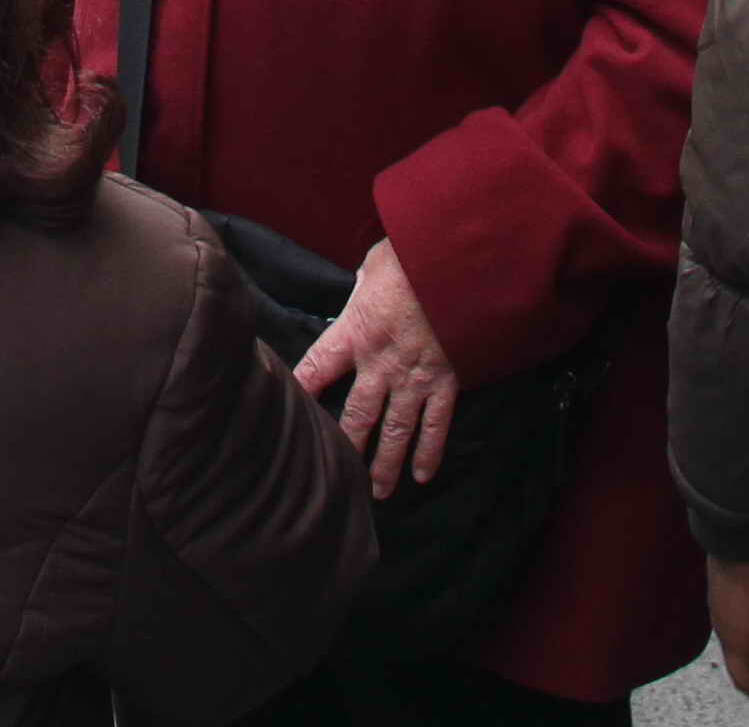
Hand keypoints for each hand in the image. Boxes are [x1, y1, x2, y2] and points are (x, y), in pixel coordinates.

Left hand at [291, 237, 459, 492]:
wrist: (461, 264)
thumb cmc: (415, 256)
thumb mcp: (377, 263)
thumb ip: (364, 283)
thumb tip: (362, 283)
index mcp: (355, 331)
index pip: (316, 368)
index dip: (300, 390)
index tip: (287, 411)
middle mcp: (380, 363)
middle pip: (356, 415)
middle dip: (346, 446)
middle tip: (338, 474)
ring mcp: (414, 377)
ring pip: (395, 431)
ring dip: (385, 464)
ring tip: (378, 492)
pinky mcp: (446, 382)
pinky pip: (437, 425)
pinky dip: (430, 452)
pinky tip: (423, 475)